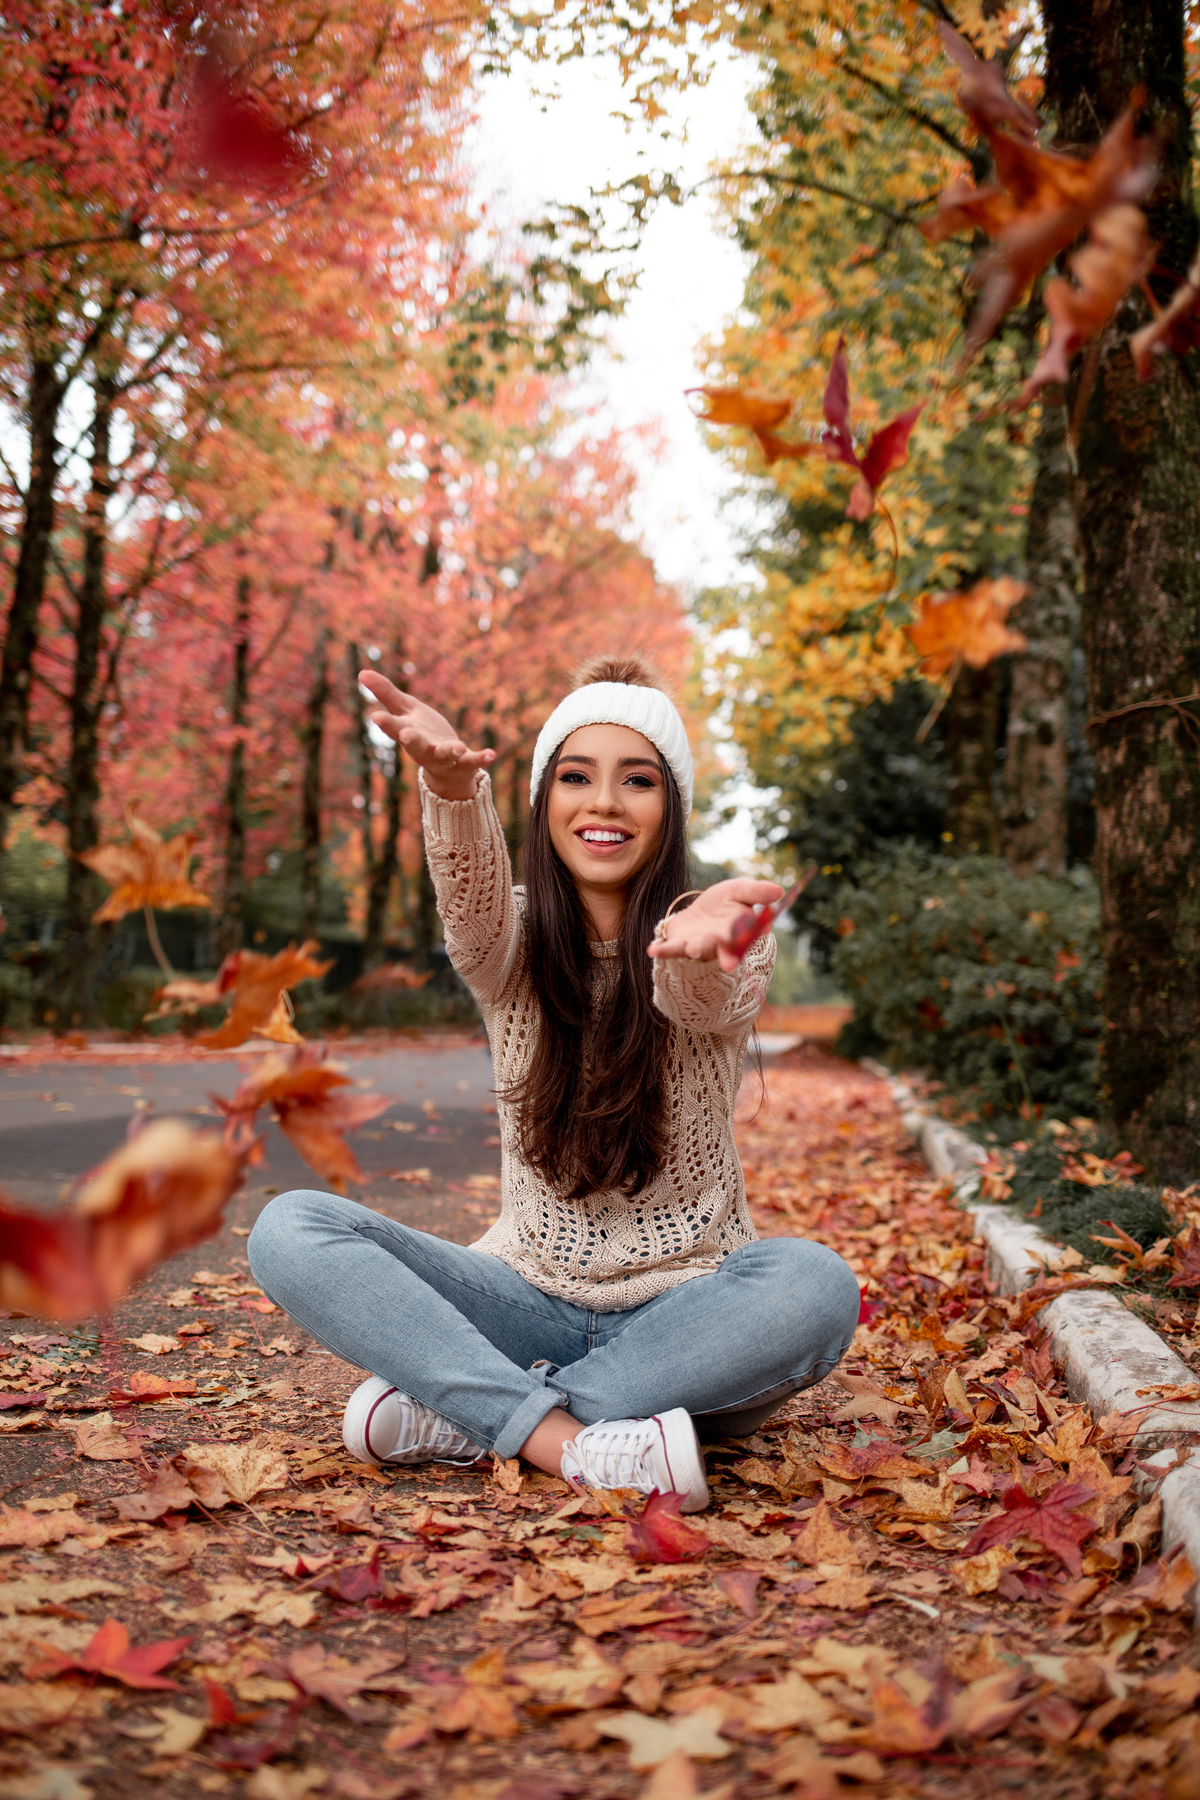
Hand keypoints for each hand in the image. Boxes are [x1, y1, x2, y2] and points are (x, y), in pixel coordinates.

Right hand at [359, 671, 494, 799]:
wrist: (446, 767)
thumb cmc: (422, 733)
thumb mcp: (405, 711)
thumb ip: (385, 693)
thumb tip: (361, 672)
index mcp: (408, 733)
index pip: (394, 728)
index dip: (386, 723)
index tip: (376, 716)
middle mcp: (424, 748)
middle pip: (416, 745)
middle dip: (412, 740)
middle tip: (407, 734)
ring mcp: (445, 757)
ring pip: (445, 754)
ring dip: (450, 751)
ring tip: (457, 746)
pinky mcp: (465, 762)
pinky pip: (474, 760)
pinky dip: (482, 758)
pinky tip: (492, 754)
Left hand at [648, 878, 782, 973]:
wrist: (697, 914)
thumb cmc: (724, 904)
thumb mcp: (739, 890)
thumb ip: (756, 892)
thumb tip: (779, 891)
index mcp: (740, 930)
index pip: (749, 932)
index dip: (754, 930)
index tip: (762, 927)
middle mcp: (721, 942)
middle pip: (726, 948)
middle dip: (727, 954)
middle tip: (729, 963)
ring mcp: (699, 944)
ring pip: (700, 949)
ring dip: (698, 949)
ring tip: (695, 949)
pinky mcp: (678, 944)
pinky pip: (670, 949)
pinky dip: (662, 951)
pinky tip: (652, 950)